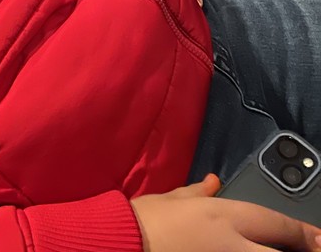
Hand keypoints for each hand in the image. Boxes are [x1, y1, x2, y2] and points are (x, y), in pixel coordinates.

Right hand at [132, 174, 320, 251]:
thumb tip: (214, 183)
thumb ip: (199, 192)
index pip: (276, 224)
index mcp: (224, 216)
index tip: (320, 239)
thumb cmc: (147, 220)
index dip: (304, 234)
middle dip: (301, 249)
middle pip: (278, 251)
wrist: (126, 244)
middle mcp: (233, 243)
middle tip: (314, 248)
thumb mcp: (173, 199)